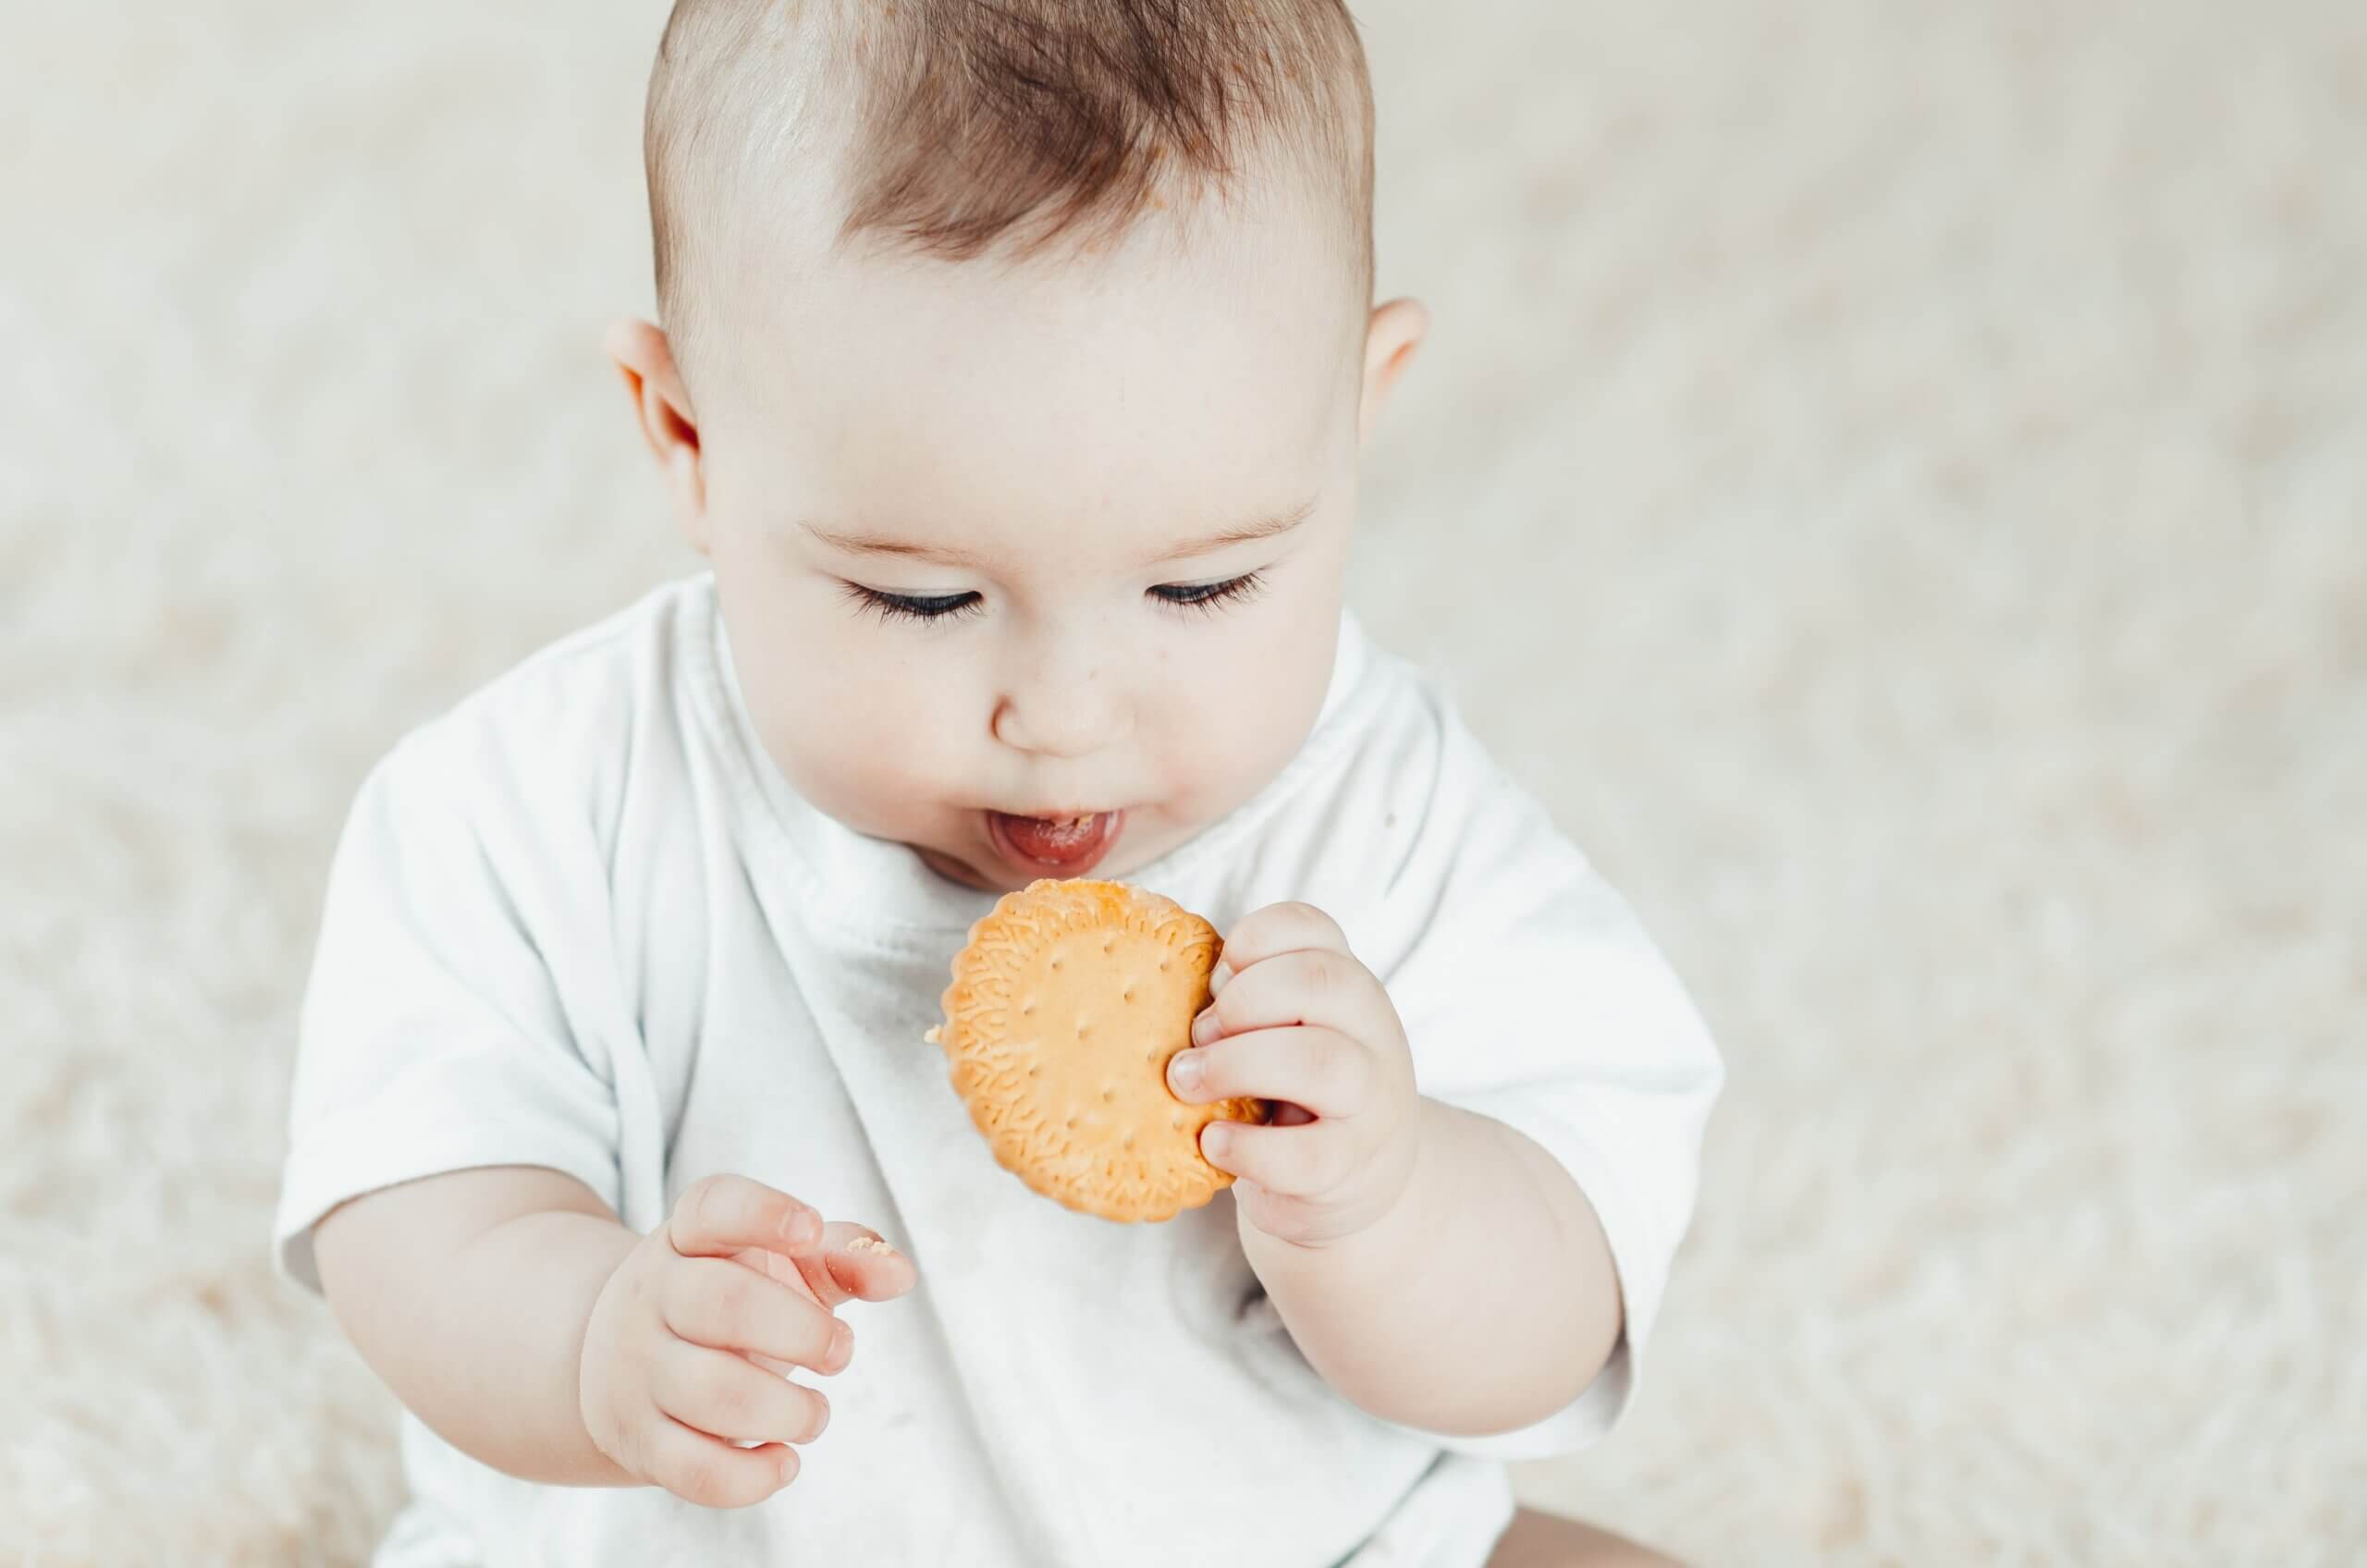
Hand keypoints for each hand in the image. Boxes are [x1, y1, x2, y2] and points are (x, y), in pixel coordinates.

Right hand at [579, 1174, 917, 1507]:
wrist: (619, 1359)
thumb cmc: (728, 1300)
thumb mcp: (779, 1263)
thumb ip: (843, 1255)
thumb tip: (899, 1273)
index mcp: (688, 1237)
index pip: (712, 1207)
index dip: (762, 1212)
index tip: (808, 1229)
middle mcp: (651, 1295)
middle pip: (722, 1304)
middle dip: (802, 1332)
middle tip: (841, 1351)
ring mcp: (637, 1371)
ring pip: (712, 1394)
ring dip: (789, 1412)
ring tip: (816, 1413)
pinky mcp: (639, 1441)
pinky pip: (695, 1470)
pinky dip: (753, 1478)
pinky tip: (785, 1461)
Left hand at [1166, 902, 1420, 1247]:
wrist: (1361, 1178)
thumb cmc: (1297, 1090)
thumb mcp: (1286, 1029)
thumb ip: (1244, 1003)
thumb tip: (1157, 988)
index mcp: (1346, 984)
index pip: (1313, 926)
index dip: (1253, 939)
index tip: (1215, 977)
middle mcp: (1371, 1030)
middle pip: (1319, 981)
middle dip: (1241, 1001)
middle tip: (1196, 1036)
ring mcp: (1370, 1100)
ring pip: (1321, 1061)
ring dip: (1236, 1065)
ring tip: (1187, 1082)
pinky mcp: (1350, 1165)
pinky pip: (1305, 1154)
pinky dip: (1247, 1146)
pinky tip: (1213, 1141)